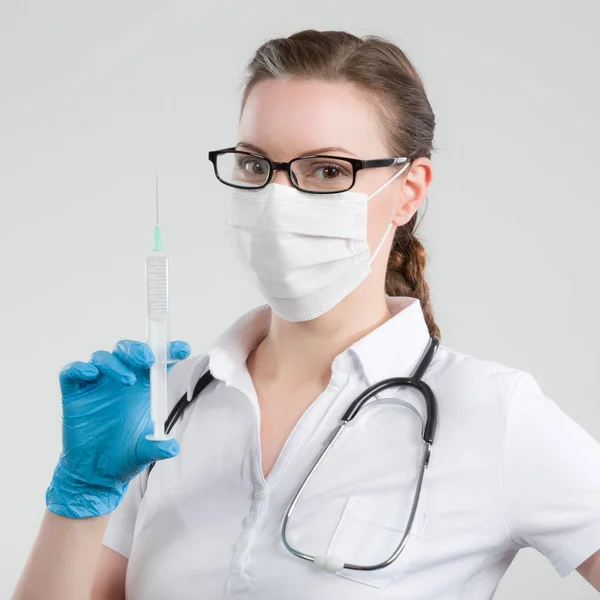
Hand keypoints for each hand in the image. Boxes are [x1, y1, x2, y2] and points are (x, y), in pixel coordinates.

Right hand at [46, 339, 190, 517]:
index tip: (183, 349)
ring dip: (115, 363)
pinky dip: (79, 369)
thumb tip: (172, 448)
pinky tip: (91, 374)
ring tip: (128, 380)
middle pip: (127, 351)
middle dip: (138, 350)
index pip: (156, 361)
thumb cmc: (124, 456)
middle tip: (148, 359)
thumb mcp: (144, 452)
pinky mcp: (74, 394)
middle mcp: (120, 380)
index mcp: (142, 387)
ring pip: (102, 358)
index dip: (168, 351)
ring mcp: (96, 385)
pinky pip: (72, 373)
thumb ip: (158, 447)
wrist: (94, 474)